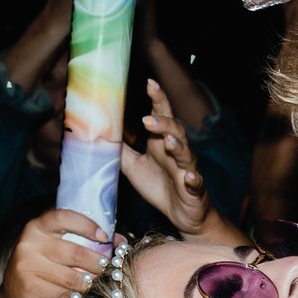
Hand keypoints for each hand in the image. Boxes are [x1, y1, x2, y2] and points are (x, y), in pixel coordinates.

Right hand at [0, 209, 112, 297]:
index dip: (87, 225)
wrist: (17, 292)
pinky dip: (78, 295)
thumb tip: (120, 241)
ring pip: (71, 276)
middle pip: (74, 253)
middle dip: (98, 263)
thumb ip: (86, 239)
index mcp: (37, 226)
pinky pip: (63, 292)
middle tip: (110, 269)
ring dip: (91, 282)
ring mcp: (27, 265)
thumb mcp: (60, 245)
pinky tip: (84, 294)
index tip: (104, 237)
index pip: (63, 218)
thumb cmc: (46, 264)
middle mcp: (29, 243)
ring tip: (102, 283)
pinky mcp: (29, 286)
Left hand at [118, 79, 216, 234]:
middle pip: (175, 130)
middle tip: (146, 119)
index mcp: (161, 143)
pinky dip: (193, 179)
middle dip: (163, 122)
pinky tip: (189, 177)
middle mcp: (177, 153)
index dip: (158, 99)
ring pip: (186, 154)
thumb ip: (121, 149)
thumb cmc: (160, 186)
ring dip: (178, 145)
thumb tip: (101, 132)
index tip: (150, 83)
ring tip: (167, 140)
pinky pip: (195, 183)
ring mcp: (187, 170)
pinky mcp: (194, 190)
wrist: (182, 214)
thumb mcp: (134, 166)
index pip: (162, 116)